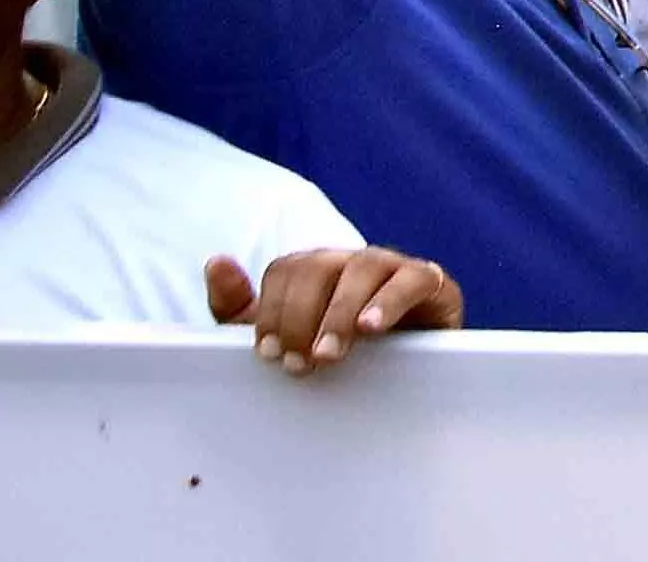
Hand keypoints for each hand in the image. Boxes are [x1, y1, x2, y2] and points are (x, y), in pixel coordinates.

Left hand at [205, 245, 461, 372]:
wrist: (403, 385)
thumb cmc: (335, 357)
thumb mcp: (281, 338)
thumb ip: (238, 307)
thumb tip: (215, 261)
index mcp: (316, 270)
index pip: (286, 269)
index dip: (273, 310)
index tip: (269, 353)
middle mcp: (352, 261)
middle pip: (319, 265)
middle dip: (301, 316)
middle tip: (299, 363)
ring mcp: (394, 268)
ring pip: (363, 268)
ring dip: (339, 312)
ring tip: (328, 354)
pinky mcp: (432, 285)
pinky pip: (414, 279)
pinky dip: (390, 300)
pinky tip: (371, 327)